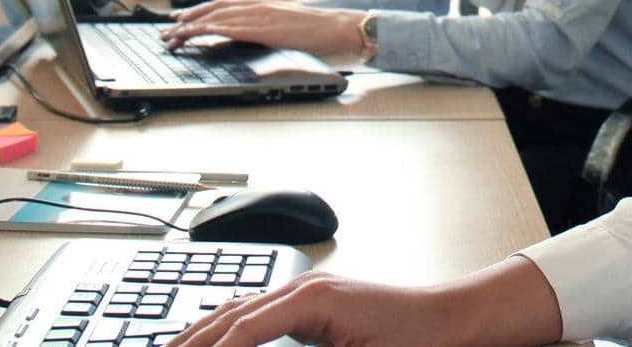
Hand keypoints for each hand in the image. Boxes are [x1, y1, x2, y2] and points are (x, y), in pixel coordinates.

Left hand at [159, 0, 362, 55]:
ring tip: (173, 36)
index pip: (222, 5)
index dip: (198, 10)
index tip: (181, 18)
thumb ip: (266, 25)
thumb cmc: (314, 29)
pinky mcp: (262, 29)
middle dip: (187, 19)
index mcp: (260, 5)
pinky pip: (228, 28)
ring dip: (190, 27)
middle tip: (168, 29)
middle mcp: (255, 6)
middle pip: (212, 10)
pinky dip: (207, 30)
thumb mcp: (285, 24)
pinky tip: (195, 35)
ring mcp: (258, 16)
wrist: (334, 26)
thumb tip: (252, 34)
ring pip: (214, 18)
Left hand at [166, 257, 563, 346]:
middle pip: (222, 319)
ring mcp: (309, 291)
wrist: (446, 324)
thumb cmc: (398, 340)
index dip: (193, 342)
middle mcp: (297, 289)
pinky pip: (265, 322)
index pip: (229, 324)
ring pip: (236, 318)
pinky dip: (235, 339)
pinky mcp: (323, 300)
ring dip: (200, 342)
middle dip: (185, 343)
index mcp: (296, 304)